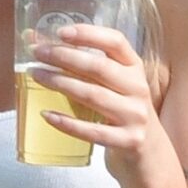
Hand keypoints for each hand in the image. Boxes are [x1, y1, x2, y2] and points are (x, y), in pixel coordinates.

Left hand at [31, 25, 164, 174]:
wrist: (150, 155)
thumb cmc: (122, 114)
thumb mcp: (116, 87)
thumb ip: (88, 69)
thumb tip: (42, 46)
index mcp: (135, 69)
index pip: (116, 42)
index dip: (89, 34)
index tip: (61, 31)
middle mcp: (138, 88)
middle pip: (100, 67)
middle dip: (66, 57)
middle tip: (38, 53)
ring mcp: (135, 115)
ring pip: (94, 96)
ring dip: (61, 84)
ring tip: (36, 76)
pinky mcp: (128, 141)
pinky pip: (93, 132)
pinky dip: (68, 123)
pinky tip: (47, 114)